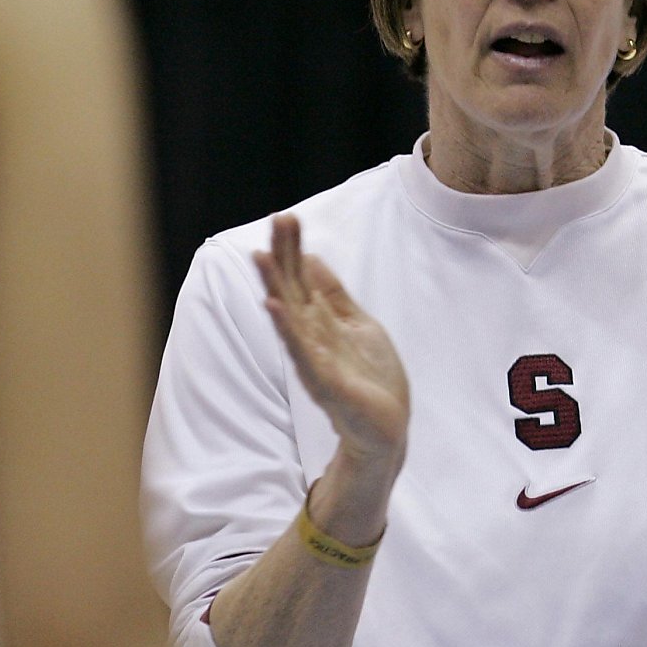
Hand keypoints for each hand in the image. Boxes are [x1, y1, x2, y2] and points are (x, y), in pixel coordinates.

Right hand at [254, 215, 409, 470]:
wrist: (385, 428)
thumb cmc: (369, 378)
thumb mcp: (357, 324)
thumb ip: (333, 295)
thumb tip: (310, 257)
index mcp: (320, 322)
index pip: (301, 278)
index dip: (294, 248)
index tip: (286, 217)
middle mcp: (310, 338)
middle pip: (292, 290)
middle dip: (283, 256)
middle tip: (277, 220)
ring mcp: (315, 360)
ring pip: (290, 317)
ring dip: (275, 286)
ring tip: (261, 257)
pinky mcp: (325, 383)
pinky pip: (303, 352)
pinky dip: (289, 329)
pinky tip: (276, 307)